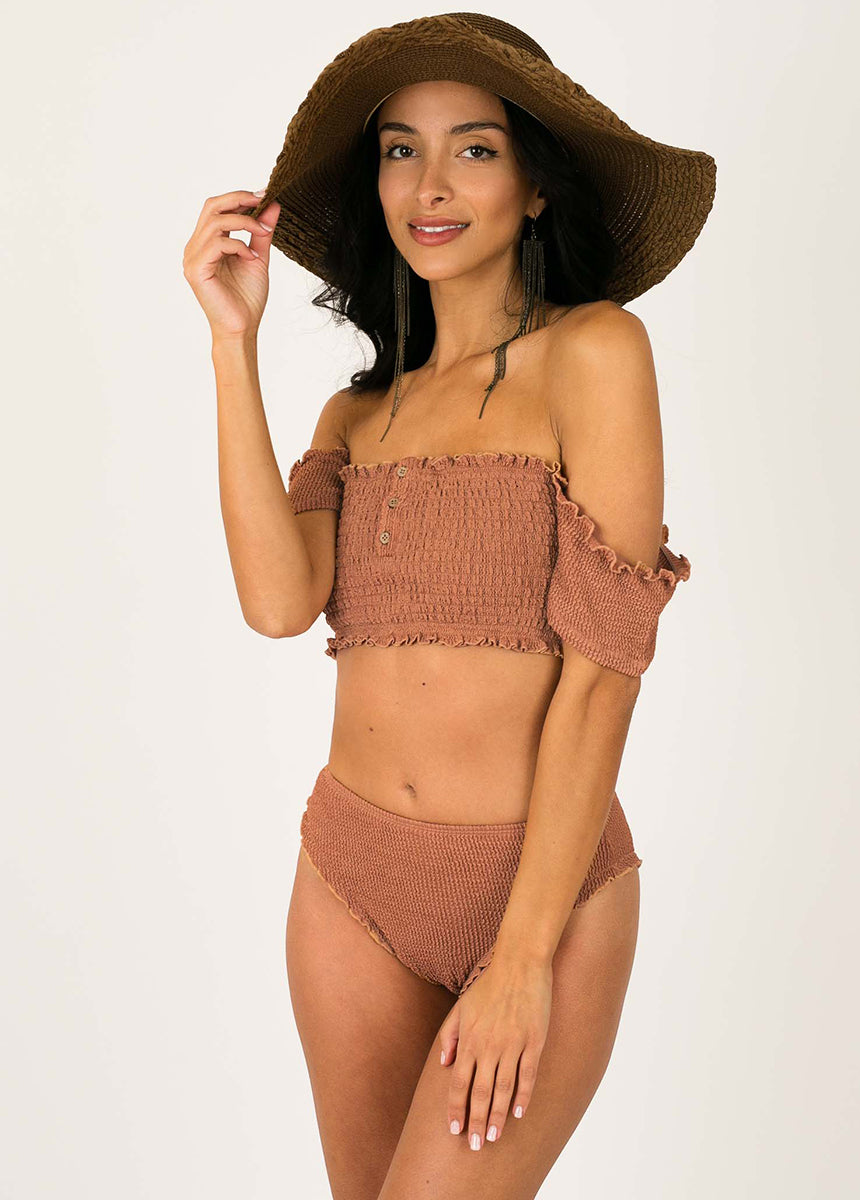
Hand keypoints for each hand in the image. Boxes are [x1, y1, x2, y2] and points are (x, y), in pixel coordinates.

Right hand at [182, 190, 280, 339]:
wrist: (242, 328)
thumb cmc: (247, 299)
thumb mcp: (258, 257)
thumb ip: (262, 232)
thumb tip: (273, 204)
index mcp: (207, 242)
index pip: (217, 208)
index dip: (239, 197)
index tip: (264, 196)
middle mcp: (195, 246)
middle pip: (211, 206)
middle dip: (238, 199)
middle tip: (262, 200)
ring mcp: (193, 257)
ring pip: (215, 222)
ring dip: (244, 223)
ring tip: (263, 233)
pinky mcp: (196, 270)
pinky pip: (217, 244)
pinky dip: (238, 246)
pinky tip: (251, 258)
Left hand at [438, 954, 552, 1149]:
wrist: (520, 962)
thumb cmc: (489, 984)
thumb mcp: (461, 1006)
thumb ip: (450, 1036)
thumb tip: (445, 1065)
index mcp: (470, 1038)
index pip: (458, 1082)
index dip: (456, 1108)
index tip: (454, 1130)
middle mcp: (489, 1044)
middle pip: (479, 1091)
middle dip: (475, 1121)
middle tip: (475, 1146)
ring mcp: (513, 1043)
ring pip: (503, 1088)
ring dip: (497, 1116)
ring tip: (493, 1137)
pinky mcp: (534, 1041)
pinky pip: (528, 1074)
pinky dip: (523, 1096)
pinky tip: (517, 1114)